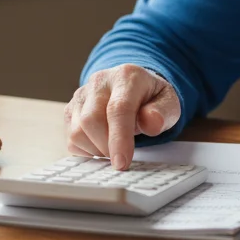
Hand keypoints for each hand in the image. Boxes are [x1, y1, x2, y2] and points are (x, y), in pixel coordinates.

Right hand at [64, 64, 180, 169]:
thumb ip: (163, 113)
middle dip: (107, 147)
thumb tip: (151, 123)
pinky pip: (71, 138)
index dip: (119, 138)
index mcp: (127, 76)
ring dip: (96, 149)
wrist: (136, 87)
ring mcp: (81, 94)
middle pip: (91, 120)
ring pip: (76, 131)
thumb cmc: (152, 98)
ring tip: (115, 147)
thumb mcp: (169, 103)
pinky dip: (86, 150)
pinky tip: (102, 144)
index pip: (118, 108)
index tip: (122, 163)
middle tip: (123, 156)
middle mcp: (99, 81)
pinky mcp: (70, 109)